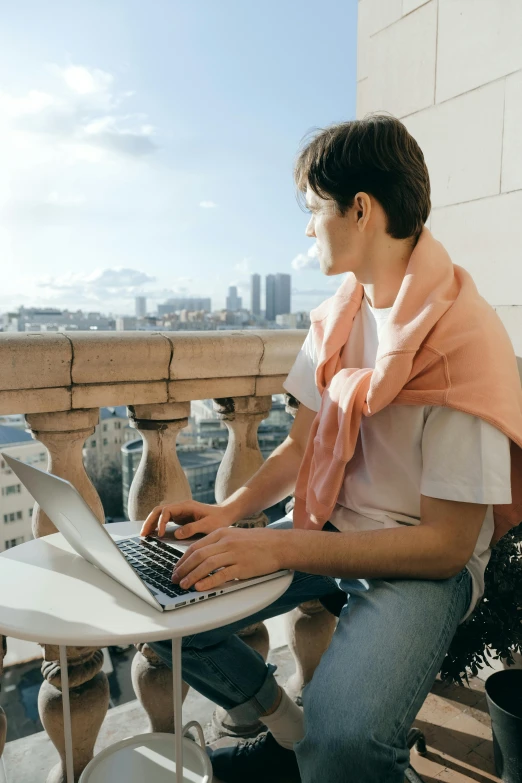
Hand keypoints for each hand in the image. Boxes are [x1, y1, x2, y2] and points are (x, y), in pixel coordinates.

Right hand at [140, 500, 236, 538]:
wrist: (226, 514)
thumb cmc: (219, 519)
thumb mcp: (208, 525)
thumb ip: (193, 528)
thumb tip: (177, 534)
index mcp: (186, 506)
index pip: (166, 510)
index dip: (161, 522)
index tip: (161, 534)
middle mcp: (180, 507)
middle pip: (159, 510)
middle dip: (150, 521)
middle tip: (143, 534)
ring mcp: (180, 512)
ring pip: (160, 514)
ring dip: (151, 523)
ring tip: (144, 535)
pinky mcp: (180, 518)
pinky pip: (165, 520)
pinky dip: (158, 526)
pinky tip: (154, 535)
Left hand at [171, 527, 285, 591]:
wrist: (279, 545)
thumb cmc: (257, 542)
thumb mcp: (235, 536)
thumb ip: (218, 543)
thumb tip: (201, 556)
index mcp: (222, 533)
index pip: (196, 546)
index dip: (183, 559)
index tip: (177, 568)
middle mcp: (226, 542)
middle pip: (198, 555)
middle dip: (183, 569)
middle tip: (175, 579)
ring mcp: (234, 554)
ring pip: (206, 565)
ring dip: (192, 576)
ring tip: (183, 585)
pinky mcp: (243, 567)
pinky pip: (221, 574)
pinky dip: (208, 581)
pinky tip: (200, 587)